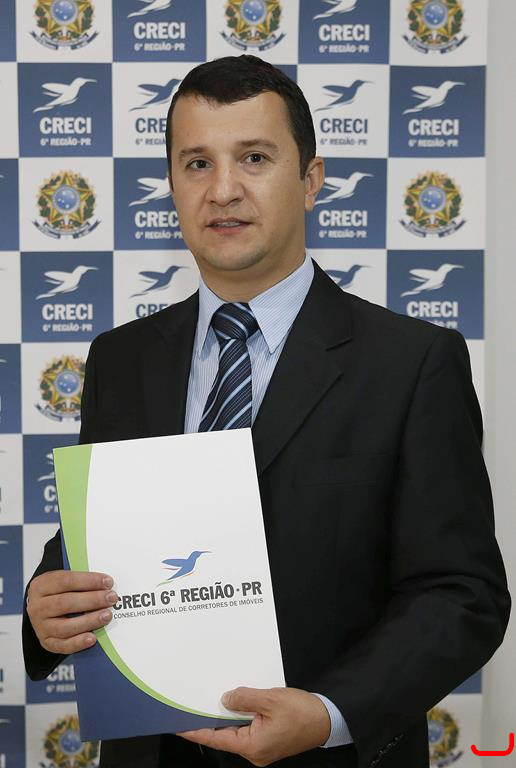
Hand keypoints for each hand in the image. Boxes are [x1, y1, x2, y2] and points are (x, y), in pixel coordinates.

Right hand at [27, 570, 116, 654]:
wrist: (43, 610)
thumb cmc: (59, 592)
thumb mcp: (64, 581)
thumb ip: (81, 581)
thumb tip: (106, 583)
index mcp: (41, 586)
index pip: (66, 581)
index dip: (89, 581)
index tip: (108, 582)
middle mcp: (37, 607)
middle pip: (66, 603)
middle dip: (92, 600)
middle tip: (111, 598)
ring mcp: (40, 626)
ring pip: (65, 626)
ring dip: (89, 621)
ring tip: (107, 616)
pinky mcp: (46, 642)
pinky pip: (62, 645)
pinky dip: (78, 643)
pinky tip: (93, 638)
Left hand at [178, 686, 330, 765]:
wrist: (327, 719)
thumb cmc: (301, 712)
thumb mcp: (270, 699)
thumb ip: (245, 699)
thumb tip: (225, 700)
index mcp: (253, 746)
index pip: (217, 739)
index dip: (196, 731)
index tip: (178, 725)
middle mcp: (254, 752)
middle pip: (225, 736)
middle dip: (209, 721)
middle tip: (190, 707)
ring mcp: (262, 748)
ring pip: (236, 731)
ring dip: (225, 717)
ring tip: (207, 702)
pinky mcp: (268, 740)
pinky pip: (247, 729)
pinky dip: (238, 717)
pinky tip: (232, 704)